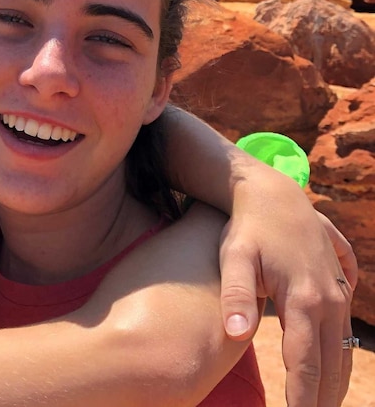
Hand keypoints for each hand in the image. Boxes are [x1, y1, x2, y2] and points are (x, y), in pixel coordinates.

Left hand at [217, 167, 354, 406]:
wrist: (272, 195)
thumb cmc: (246, 229)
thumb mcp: (234, 257)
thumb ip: (236, 295)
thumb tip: (235, 332)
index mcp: (304, 301)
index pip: (305, 364)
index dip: (302, 397)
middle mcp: (330, 300)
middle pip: (329, 363)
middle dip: (321, 398)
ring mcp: (340, 292)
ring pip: (342, 348)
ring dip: (334, 380)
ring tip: (322, 405)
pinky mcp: (341, 283)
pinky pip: (346, 327)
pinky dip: (340, 352)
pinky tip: (333, 368)